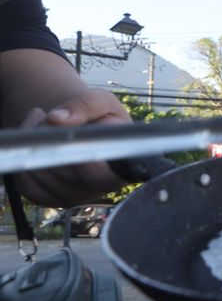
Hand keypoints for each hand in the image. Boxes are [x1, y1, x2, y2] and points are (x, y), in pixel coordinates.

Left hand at [14, 88, 131, 206]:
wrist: (84, 129)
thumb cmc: (100, 116)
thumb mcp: (102, 101)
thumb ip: (86, 105)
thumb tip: (56, 119)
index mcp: (121, 166)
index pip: (106, 176)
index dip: (88, 164)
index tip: (72, 141)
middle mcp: (100, 189)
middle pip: (64, 167)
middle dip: (49, 135)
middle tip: (48, 115)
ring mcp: (73, 197)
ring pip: (40, 172)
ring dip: (32, 143)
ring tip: (43, 123)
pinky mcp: (49, 199)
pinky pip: (25, 181)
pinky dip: (21, 157)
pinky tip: (34, 141)